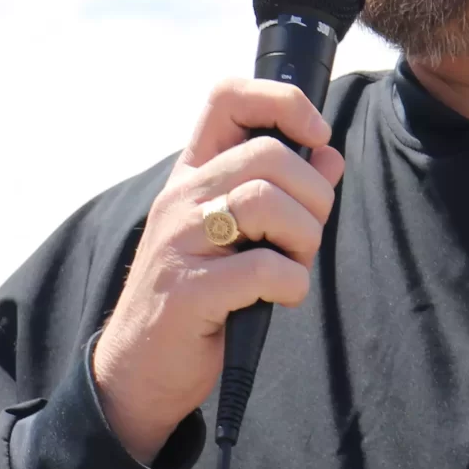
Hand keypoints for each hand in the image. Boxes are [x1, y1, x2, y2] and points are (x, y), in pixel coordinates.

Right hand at [90, 79, 345, 463]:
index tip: (315, 136)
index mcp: (192, 175)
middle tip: (304, 238)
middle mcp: (181, 197)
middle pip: (270, 154)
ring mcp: (180, 241)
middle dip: (313, 197)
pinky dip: (292, 284)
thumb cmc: (200, 297)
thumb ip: (283, 193)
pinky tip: (280, 298)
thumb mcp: (237, 235)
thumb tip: (329, 157)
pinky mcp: (189, 290)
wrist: (138, 370)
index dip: (283, 102)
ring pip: (269, 202)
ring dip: (304, 240)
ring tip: (292, 268)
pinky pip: (266, 268)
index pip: (227, 97)